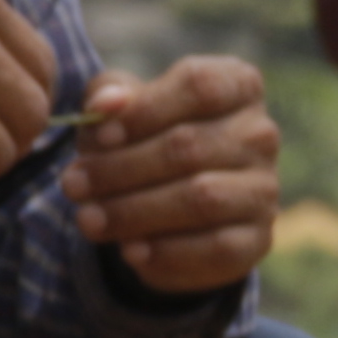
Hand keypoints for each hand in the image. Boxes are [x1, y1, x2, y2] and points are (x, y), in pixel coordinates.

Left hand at [67, 56, 281, 297]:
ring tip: (88, 218)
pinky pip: (216, 247)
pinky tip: (130, 250)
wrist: (168, 207)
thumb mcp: (121, 110)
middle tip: (72, 184)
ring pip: (201, 197)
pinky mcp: (257, 237)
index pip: (200, 86)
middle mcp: (260, 134)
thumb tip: (106, 104)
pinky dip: (166, 252)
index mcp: (237, 88)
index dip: (145, 110)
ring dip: (134, 211)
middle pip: (190, 146)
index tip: (101, 133)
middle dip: (120, 169)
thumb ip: (109, 96)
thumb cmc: (142, 142)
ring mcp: (264, 187)